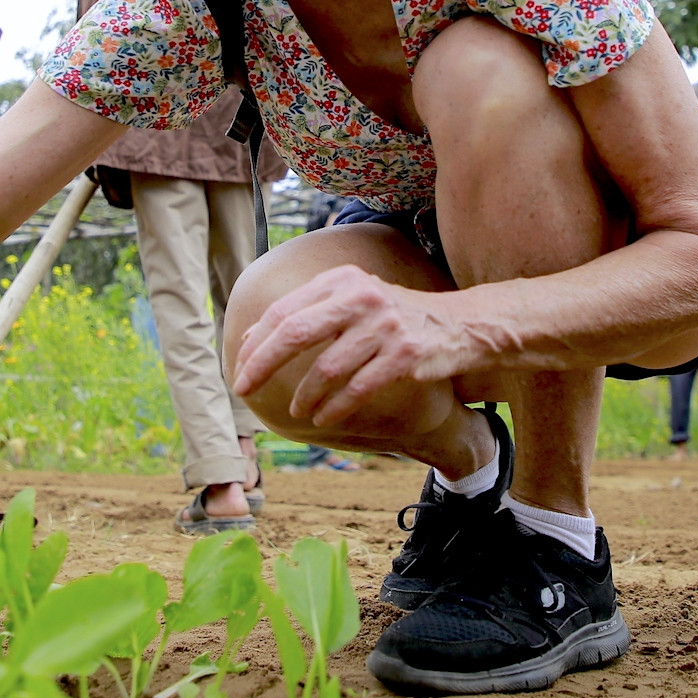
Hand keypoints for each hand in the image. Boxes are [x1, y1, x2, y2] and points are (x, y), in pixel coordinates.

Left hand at [231, 265, 472, 426]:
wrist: (458, 325)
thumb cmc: (393, 317)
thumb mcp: (352, 301)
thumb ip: (308, 313)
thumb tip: (250, 340)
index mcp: (341, 279)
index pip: (284, 310)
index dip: (256, 343)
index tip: (239, 368)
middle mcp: (361, 296)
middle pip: (295, 331)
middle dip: (262, 364)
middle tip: (243, 389)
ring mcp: (384, 325)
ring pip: (326, 367)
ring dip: (304, 395)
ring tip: (295, 410)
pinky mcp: (404, 355)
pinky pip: (358, 388)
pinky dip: (335, 407)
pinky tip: (322, 417)